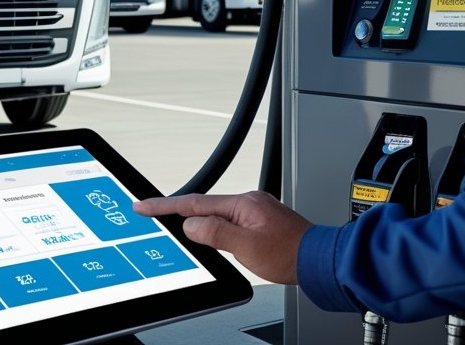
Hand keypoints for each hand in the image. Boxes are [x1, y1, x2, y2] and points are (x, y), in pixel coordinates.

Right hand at [134, 191, 311, 284]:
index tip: (145, 205)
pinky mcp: (260, 223)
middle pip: (205, 206)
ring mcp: (256, 212)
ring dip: (198, 222)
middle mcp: (249, 202)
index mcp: (244, 203)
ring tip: (178, 227)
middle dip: (179, 212)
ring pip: (217, 215)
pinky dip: (214, 228)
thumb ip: (216, 233)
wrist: (319, 261)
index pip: (197, 203)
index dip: (167, 206)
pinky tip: (211, 236)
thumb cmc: (290, 254)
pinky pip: (228, 221)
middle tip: (153, 214)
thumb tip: (191, 225)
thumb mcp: (247, 247)